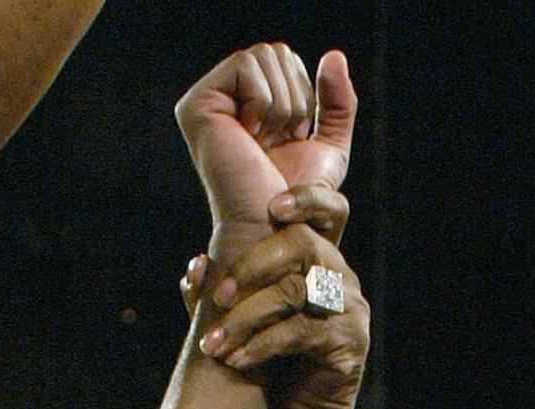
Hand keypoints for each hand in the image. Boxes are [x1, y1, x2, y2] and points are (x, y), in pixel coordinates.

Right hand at [175, 43, 355, 248]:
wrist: (272, 229)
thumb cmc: (296, 199)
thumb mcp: (328, 144)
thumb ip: (337, 101)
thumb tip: (335, 55)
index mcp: (244, 102)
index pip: (285, 58)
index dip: (301, 95)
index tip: (288, 139)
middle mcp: (221, 96)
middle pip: (275, 52)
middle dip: (293, 98)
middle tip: (275, 142)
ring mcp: (205, 100)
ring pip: (264, 56)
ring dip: (280, 106)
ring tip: (263, 142)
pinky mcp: (197, 105)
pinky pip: (247, 66)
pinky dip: (263, 104)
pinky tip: (249, 137)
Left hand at [199, 224, 371, 408]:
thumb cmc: (264, 380)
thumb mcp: (238, 328)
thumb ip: (220, 295)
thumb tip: (195, 265)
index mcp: (319, 265)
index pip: (328, 212)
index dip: (305, 198)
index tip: (270, 207)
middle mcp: (341, 281)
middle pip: (304, 244)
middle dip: (252, 265)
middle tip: (218, 296)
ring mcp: (350, 313)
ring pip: (296, 290)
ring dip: (247, 316)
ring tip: (214, 344)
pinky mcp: (348, 348)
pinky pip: (301, 333)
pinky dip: (262, 345)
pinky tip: (235, 361)